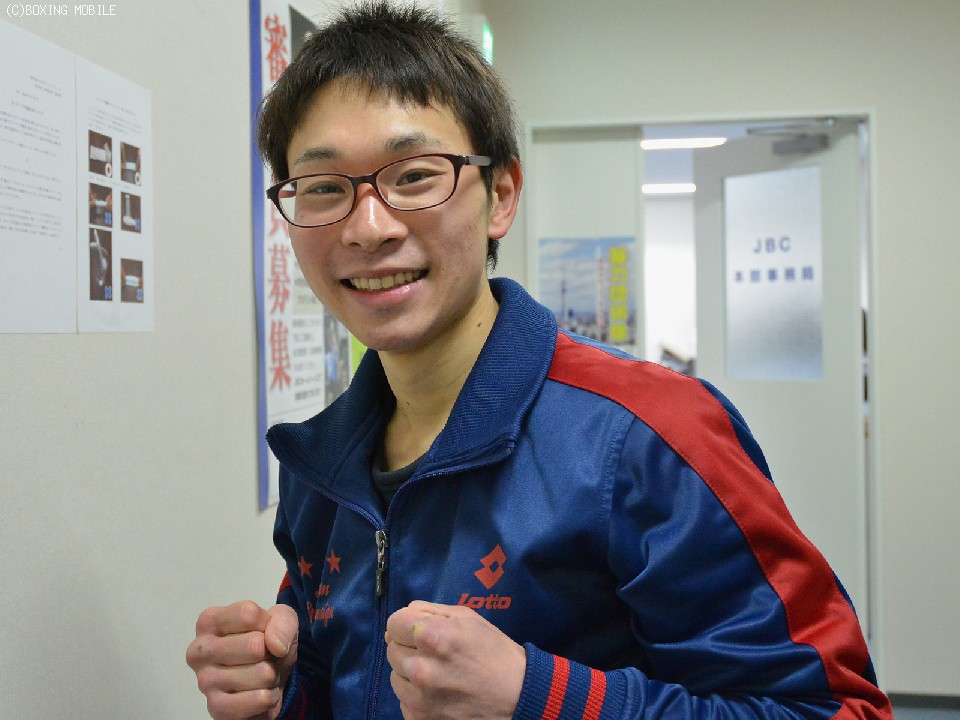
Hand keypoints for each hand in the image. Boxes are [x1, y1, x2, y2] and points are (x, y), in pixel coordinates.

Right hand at [186, 600, 298, 719]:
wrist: (268, 681)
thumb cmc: (266, 644)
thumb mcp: (281, 620)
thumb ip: (283, 621)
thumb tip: (276, 645)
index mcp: (209, 622)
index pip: (248, 614)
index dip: (268, 624)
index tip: (264, 631)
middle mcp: (199, 651)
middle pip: (254, 645)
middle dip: (271, 653)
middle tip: (263, 657)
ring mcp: (205, 682)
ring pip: (262, 673)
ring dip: (272, 676)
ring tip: (261, 674)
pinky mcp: (216, 709)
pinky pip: (259, 700)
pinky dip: (269, 697)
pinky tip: (260, 693)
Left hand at [385, 601, 525, 719]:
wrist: (517, 695)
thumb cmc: (493, 651)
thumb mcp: (467, 617)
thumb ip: (430, 611)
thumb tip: (402, 617)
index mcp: (432, 636)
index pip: (394, 622)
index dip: (407, 623)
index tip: (421, 629)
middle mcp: (420, 668)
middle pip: (392, 649)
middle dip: (409, 646)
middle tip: (435, 652)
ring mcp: (418, 698)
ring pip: (395, 675)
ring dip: (410, 671)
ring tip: (437, 672)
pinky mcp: (419, 718)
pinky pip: (404, 699)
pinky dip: (416, 694)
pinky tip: (438, 691)